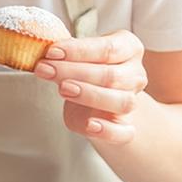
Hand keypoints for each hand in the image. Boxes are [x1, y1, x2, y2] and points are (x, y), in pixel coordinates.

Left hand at [34, 30, 147, 144]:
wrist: (95, 102)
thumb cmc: (83, 70)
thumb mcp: (75, 57)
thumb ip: (64, 55)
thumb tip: (46, 52)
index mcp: (128, 49)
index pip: (108, 48)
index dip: (79, 50)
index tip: (51, 52)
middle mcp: (135, 75)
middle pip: (111, 75)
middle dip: (74, 72)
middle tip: (46, 69)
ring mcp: (133, 103)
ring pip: (122, 101)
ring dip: (90, 95)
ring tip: (62, 89)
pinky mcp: (125, 128)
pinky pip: (125, 133)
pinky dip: (108, 130)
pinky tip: (90, 125)